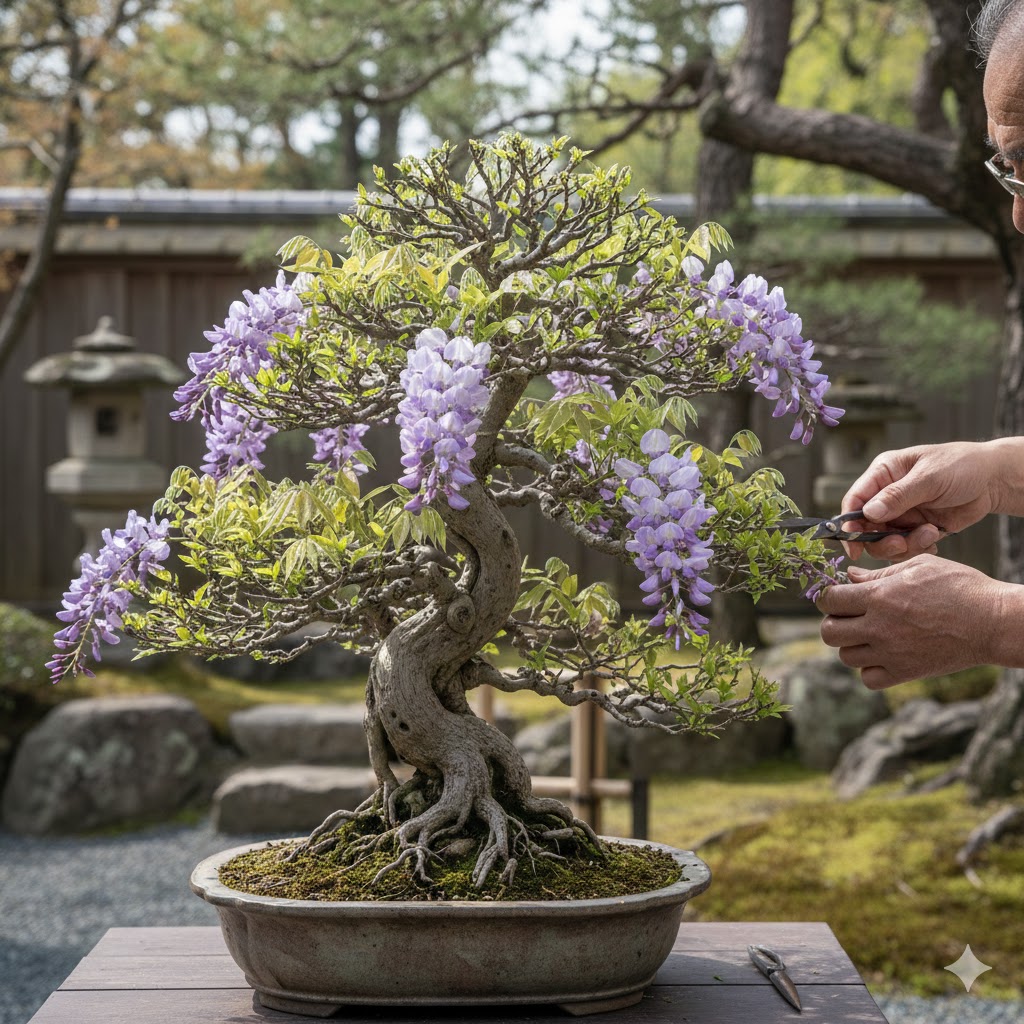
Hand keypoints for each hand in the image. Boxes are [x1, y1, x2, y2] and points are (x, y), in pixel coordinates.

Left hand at [816, 555, 1010, 688]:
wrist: (992, 621)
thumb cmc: (959, 586)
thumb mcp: (918, 566)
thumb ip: (878, 573)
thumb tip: (848, 576)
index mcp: (879, 596)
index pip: (828, 599)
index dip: (826, 596)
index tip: (835, 595)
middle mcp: (879, 627)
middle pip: (828, 632)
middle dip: (833, 622)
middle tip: (849, 616)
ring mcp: (891, 653)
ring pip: (846, 657)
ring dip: (852, 645)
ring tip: (869, 634)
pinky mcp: (906, 673)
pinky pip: (869, 679)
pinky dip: (870, 669)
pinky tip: (883, 654)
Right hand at [838, 441, 1017, 560]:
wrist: (993, 480)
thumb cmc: (961, 466)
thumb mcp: (930, 477)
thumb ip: (898, 495)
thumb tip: (868, 513)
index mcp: (883, 474)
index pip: (854, 501)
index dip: (849, 524)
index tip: (854, 546)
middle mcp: (886, 495)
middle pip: (865, 527)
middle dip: (882, 541)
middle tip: (901, 543)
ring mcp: (901, 513)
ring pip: (885, 541)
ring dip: (905, 545)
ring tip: (930, 535)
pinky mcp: (915, 528)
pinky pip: (905, 547)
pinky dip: (918, 548)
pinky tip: (934, 539)